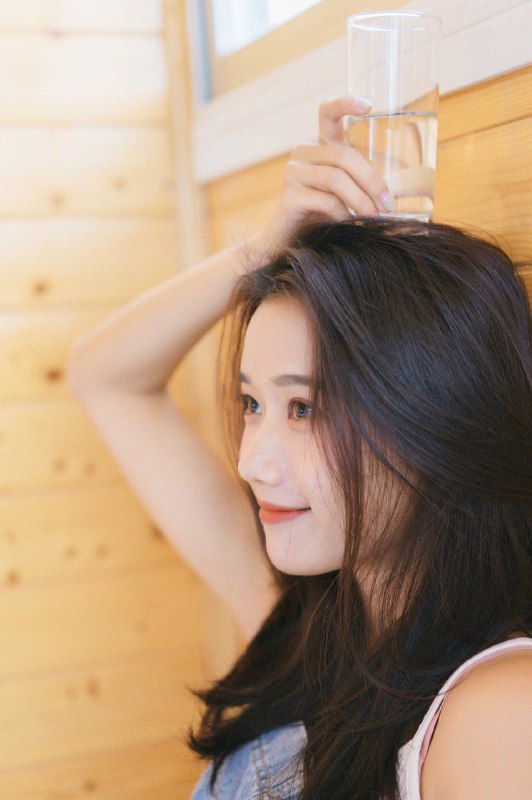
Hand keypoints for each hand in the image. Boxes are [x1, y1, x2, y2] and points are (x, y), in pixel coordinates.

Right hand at [253, 95, 392, 251]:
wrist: (289, 242)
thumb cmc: (323, 215)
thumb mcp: (347, 193)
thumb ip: (367, 183)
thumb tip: (413, 184)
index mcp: (319, 147)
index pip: (328, 114)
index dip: (345, 104)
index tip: (368, 106)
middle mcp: (303, 153)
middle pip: (343, 156)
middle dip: (371, 180)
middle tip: (387, 204)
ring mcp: (293, 173)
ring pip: (335, 178)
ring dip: (360, 199)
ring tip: (373, 216)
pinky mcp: (288, 197)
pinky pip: (324, 200)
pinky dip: (343, 213)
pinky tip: (349, 223)